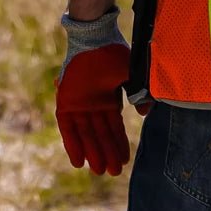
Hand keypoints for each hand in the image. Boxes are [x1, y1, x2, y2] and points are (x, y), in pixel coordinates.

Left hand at [55, 9, 131, 175]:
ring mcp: (78, 105)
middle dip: (107, 153)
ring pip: (86, 134)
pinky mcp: (65, 103)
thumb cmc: (114, 53)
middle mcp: (93, 105)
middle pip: (100, 135)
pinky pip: (68, 128)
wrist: (94, 37)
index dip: (119, 144)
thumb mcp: (132, 74)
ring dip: (92, 152)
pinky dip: (73, 144)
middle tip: (113, 173)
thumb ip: (139, 92)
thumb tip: (145, 112)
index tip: (124, 161)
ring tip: (98, 171)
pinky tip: (78, 161)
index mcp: (108, 99)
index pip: (114, 127)